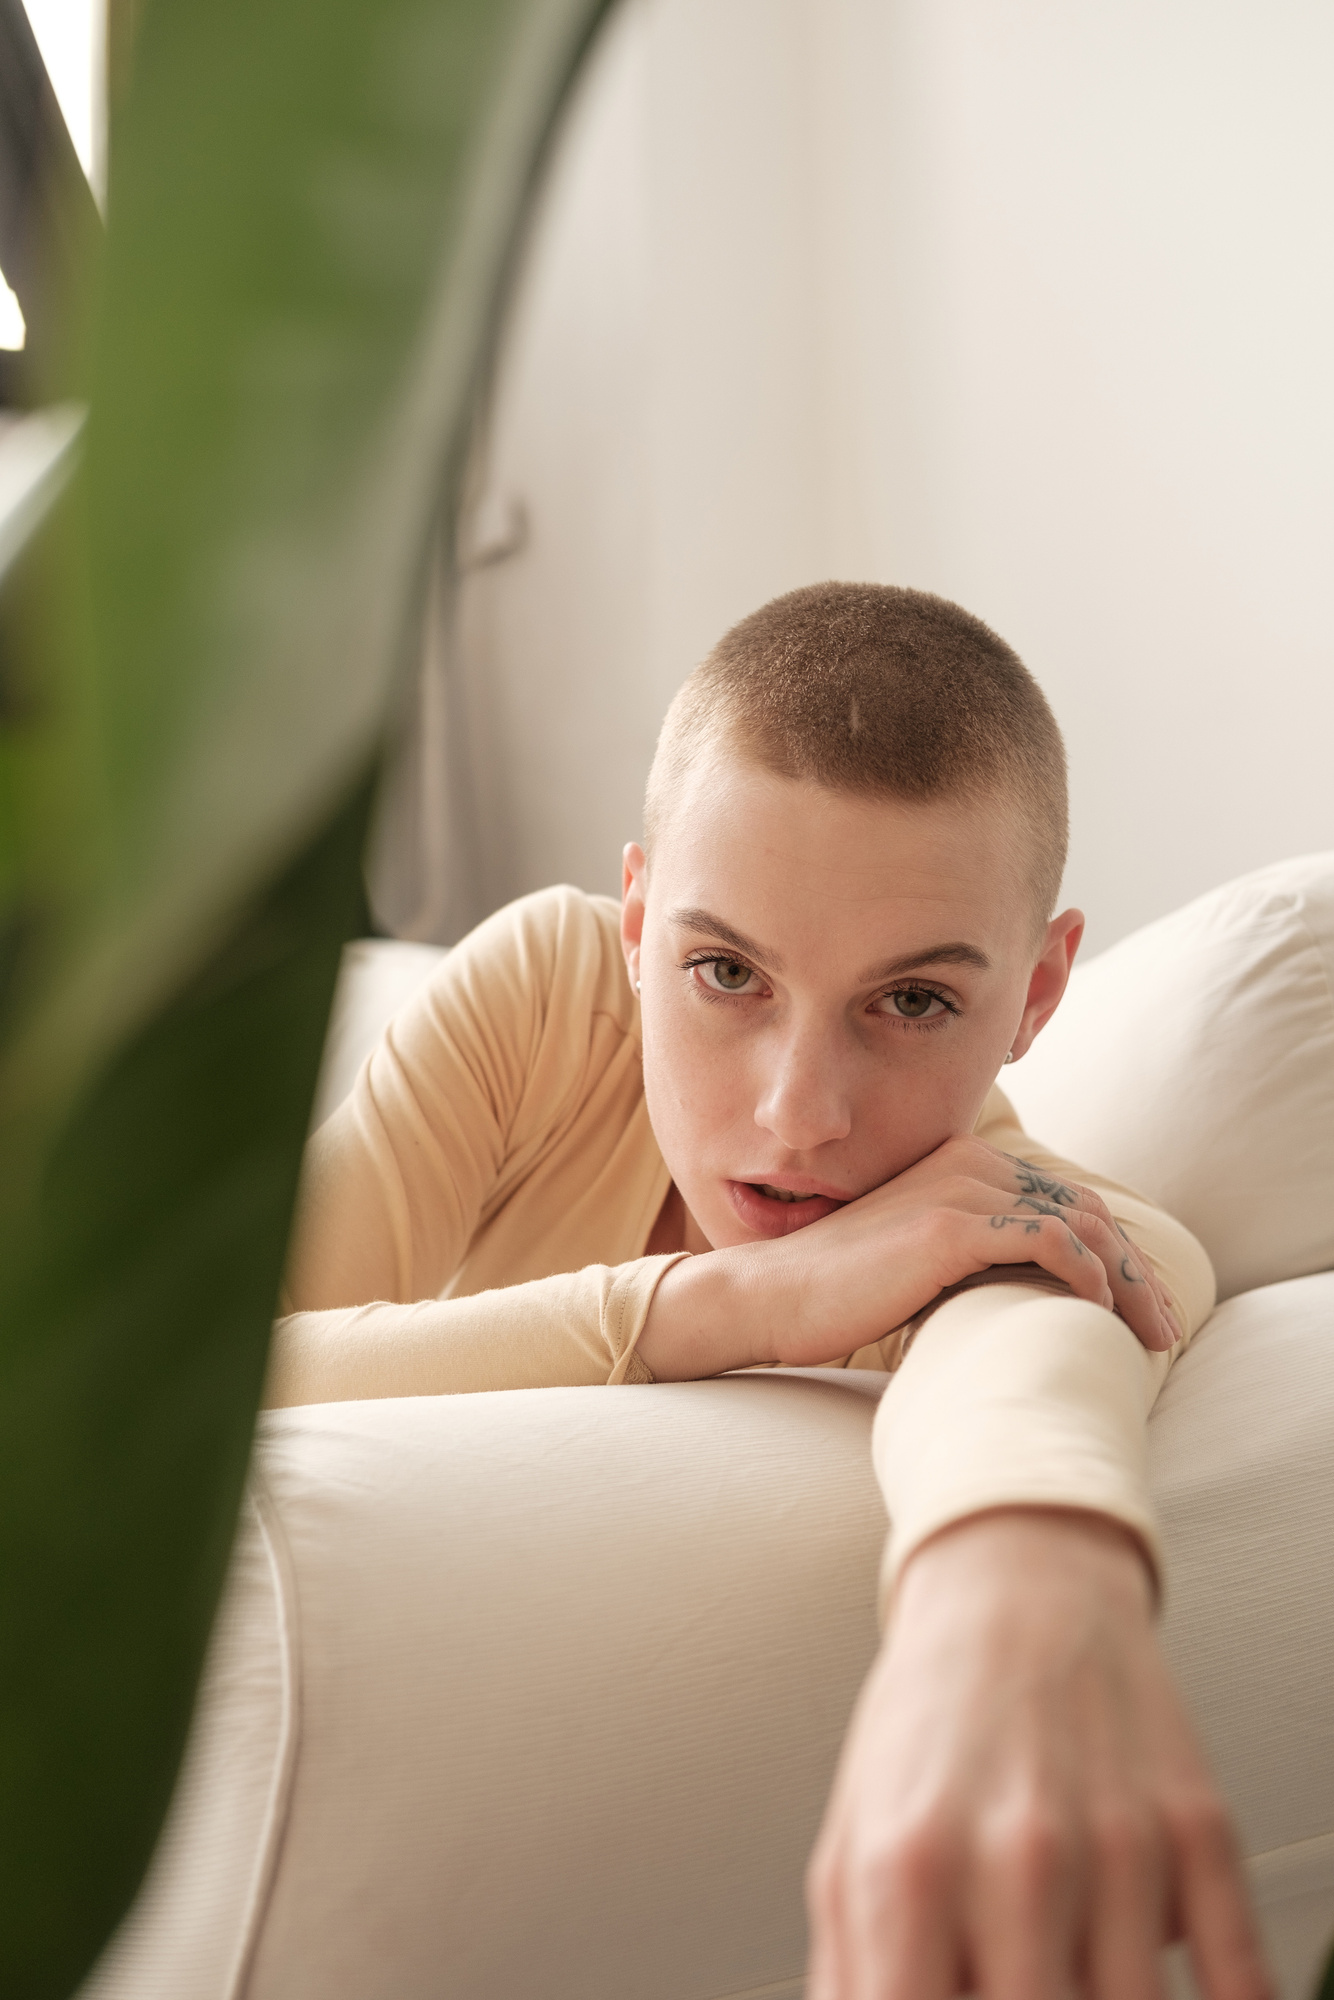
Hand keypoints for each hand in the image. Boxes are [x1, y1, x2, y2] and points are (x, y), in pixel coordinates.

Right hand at [638, 1134, 1178, 1381]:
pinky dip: (1084, 1275)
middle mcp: (968, 1162)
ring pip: (1079, 1223)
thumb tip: (1036, 1298)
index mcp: (962, 1162)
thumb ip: (972, 1257)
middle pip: (1085, 1207)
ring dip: (1126, 1281)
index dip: (1117, 1251)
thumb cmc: (837, 1292)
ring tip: (1150, 1333)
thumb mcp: (918, 1262)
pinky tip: (1098, 1312)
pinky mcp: (947, 1227)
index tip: (1144, 1307)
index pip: (1066, 1199)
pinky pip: (1045, 1241)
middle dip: (1137, 1269)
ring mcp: (958, 1189)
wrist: (768, 1297)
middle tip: (1166, 1327)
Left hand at [806, 1510, 1271, 1999]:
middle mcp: (1017, 1859)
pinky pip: (1238, 1981)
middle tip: (1013, 1983)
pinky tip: (1172, 1990)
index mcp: (909, 1871)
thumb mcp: (851, 1848)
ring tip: (1073, 1974)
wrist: (1017, 1591)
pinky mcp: (1200, 1830)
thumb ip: (850, 1978)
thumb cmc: (928, 1725)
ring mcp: (1119, 1845)